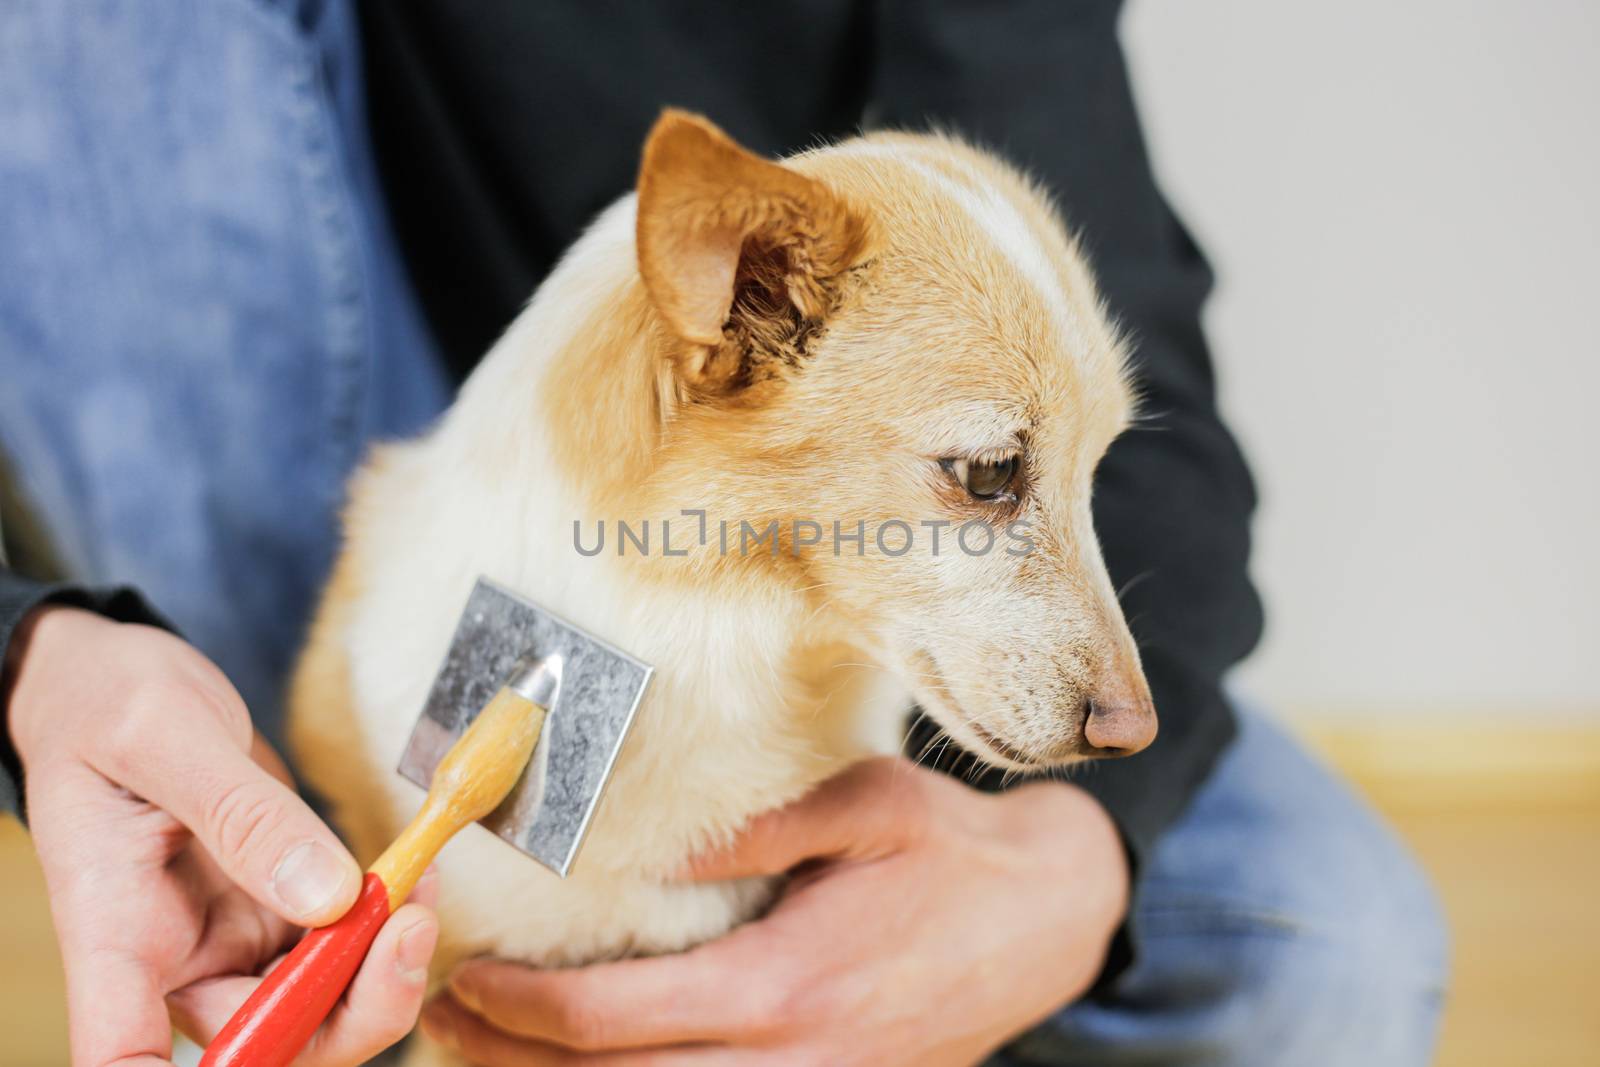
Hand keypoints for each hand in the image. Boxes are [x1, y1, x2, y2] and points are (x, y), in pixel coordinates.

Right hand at [5, 606, 436, 1065]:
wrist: (114, 679)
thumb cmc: (106, 704)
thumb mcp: (165, 736)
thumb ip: (243, 816)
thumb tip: (330, 897)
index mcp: (112, 935)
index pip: (122, 1057)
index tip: (256, 1058)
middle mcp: (174, 960)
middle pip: (264, 1042)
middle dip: (351, 1010)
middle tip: (410, 932)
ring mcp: (229, 940)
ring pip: (317, 1006)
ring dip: (383, 968)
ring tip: (420, 894)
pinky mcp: (274, 911)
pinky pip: (342, 946)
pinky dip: (387, 924)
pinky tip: (415, 877)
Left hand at [423, 757, 1127, 1064]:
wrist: (1046, 921)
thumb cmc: (949, 851)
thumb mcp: (867, 804)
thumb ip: (759, 828)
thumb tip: (653, 850)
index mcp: (786, 982)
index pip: (619, 1016)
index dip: (526, 1007)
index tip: (465, 976)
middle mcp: (792, 1059)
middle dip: (514, 1065)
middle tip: (436, 1027)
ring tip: (490, 1057)